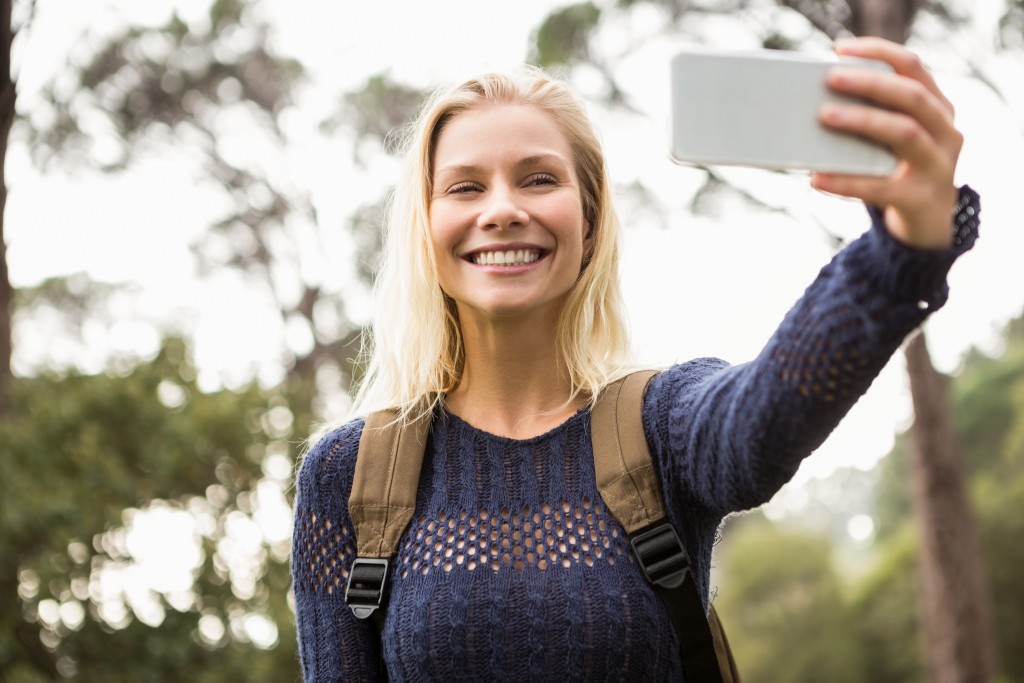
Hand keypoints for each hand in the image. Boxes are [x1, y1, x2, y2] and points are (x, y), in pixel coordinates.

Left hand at [810, 37, 961, 248]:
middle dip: (871, 83)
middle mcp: (946, 132)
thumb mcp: (891, 140)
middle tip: (831, 77)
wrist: (928, 223)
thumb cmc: (899, 170)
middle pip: (912, 97)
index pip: (913, 68)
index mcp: (937, 108)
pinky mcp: (919, 198)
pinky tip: (817, 178)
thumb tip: (813, 105)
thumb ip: (870, 120)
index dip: (880, 53)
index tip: (840, 50)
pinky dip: (846, 182)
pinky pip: (880, 187)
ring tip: (824, 115)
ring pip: (904, 133)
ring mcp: (938, 166)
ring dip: (863, 120)